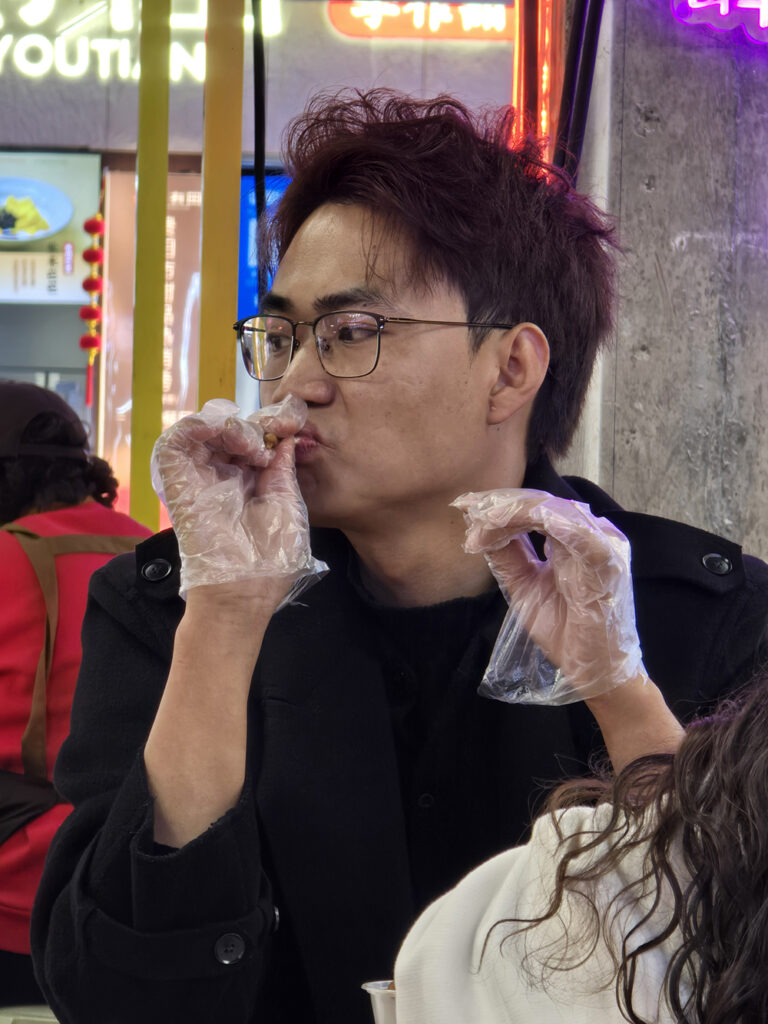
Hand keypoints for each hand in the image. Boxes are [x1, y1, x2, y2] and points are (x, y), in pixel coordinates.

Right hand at [151, 395, 325, 599]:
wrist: (244, 592)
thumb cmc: (271, 559)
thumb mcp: (288, 504)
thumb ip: (284, 469)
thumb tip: (286, 439)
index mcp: (250, 483)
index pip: (254, 440)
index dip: (272, 425)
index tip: (293, 423)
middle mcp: (223, 477)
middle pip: (230, 430)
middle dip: (257, 422)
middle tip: (279, 429)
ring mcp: (199, 478)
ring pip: (204, 429)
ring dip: (232, 425)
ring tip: (255, 447)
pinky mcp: (177, 482)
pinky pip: (176, 440)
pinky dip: (201, 425)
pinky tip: (230, 437)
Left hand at [452, 489, 647, 704]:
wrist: (594, 670)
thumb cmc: (564, 630)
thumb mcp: (523, 585)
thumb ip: (506, 554)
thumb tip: (477, 522)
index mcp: (575, 538)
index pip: (536, 508)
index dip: (500, 504)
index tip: (465, 505)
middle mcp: (592, 534)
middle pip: (543, 503)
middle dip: (501, 503)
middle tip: (468, 506)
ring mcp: (604, 544)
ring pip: (555, 511)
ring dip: (514, 512)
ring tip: (483, 520)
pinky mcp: (608, 562)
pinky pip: (576, 533)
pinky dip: (543, 524)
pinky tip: (513, 523)